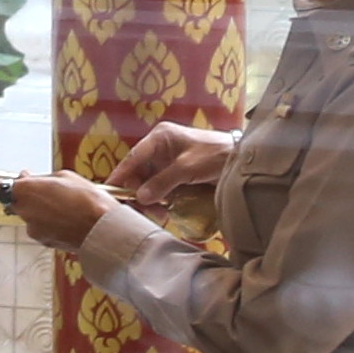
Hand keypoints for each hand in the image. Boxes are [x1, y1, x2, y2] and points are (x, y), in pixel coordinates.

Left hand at [0, 173, 116, 248]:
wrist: (103, 230)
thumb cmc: (88, 200)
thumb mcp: (64, 177)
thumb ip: (40, 179)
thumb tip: (27, 179)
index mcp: (26, 192)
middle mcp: (25, 212)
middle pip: (16, 200)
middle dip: (26, 193)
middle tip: (46, 186)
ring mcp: (33, 229)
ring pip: (30, 213)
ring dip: (41, 207)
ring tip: (67, 204)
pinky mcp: (43, 241)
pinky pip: (41, 225)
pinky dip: (49, 220)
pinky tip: (68, 216)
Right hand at [111, 120, 229, 204]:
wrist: (243, 159)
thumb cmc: (215, 155)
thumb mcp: (188, 168)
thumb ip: (163, 182)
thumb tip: (141, 197)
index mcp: (160, 137)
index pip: (133, 157)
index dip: (121, 175)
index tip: (110, 191)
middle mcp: (161, 147)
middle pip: (140, 172)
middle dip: (139, 192)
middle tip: (143, 211)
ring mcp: (170, 161)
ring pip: (150, 182)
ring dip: (151, 199)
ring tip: (159, 214)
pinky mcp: (178, 173)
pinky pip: (162, 187)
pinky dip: (161, 199)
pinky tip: (166, 210)